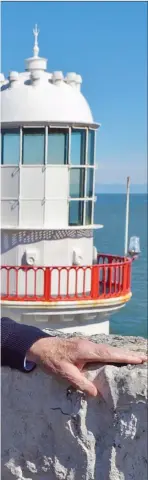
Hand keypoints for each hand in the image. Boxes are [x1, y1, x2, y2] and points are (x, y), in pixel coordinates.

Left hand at [26, 337, 146, 396]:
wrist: (41, 347)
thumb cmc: (52, 360)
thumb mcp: (64, 374)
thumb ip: (80, 383)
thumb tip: (95, 393)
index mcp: (86, 350)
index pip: (109, 354)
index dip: (125, 357)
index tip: (138, 358)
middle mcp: (89, 345)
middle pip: (112, 350)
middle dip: (128, 354)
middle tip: (144, 358)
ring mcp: (87, 344)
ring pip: (108, 349)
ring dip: (122, 353)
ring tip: (136, 358)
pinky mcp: (85, 346)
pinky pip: (103, 350)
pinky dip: (114, 353)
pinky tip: (118, 357)